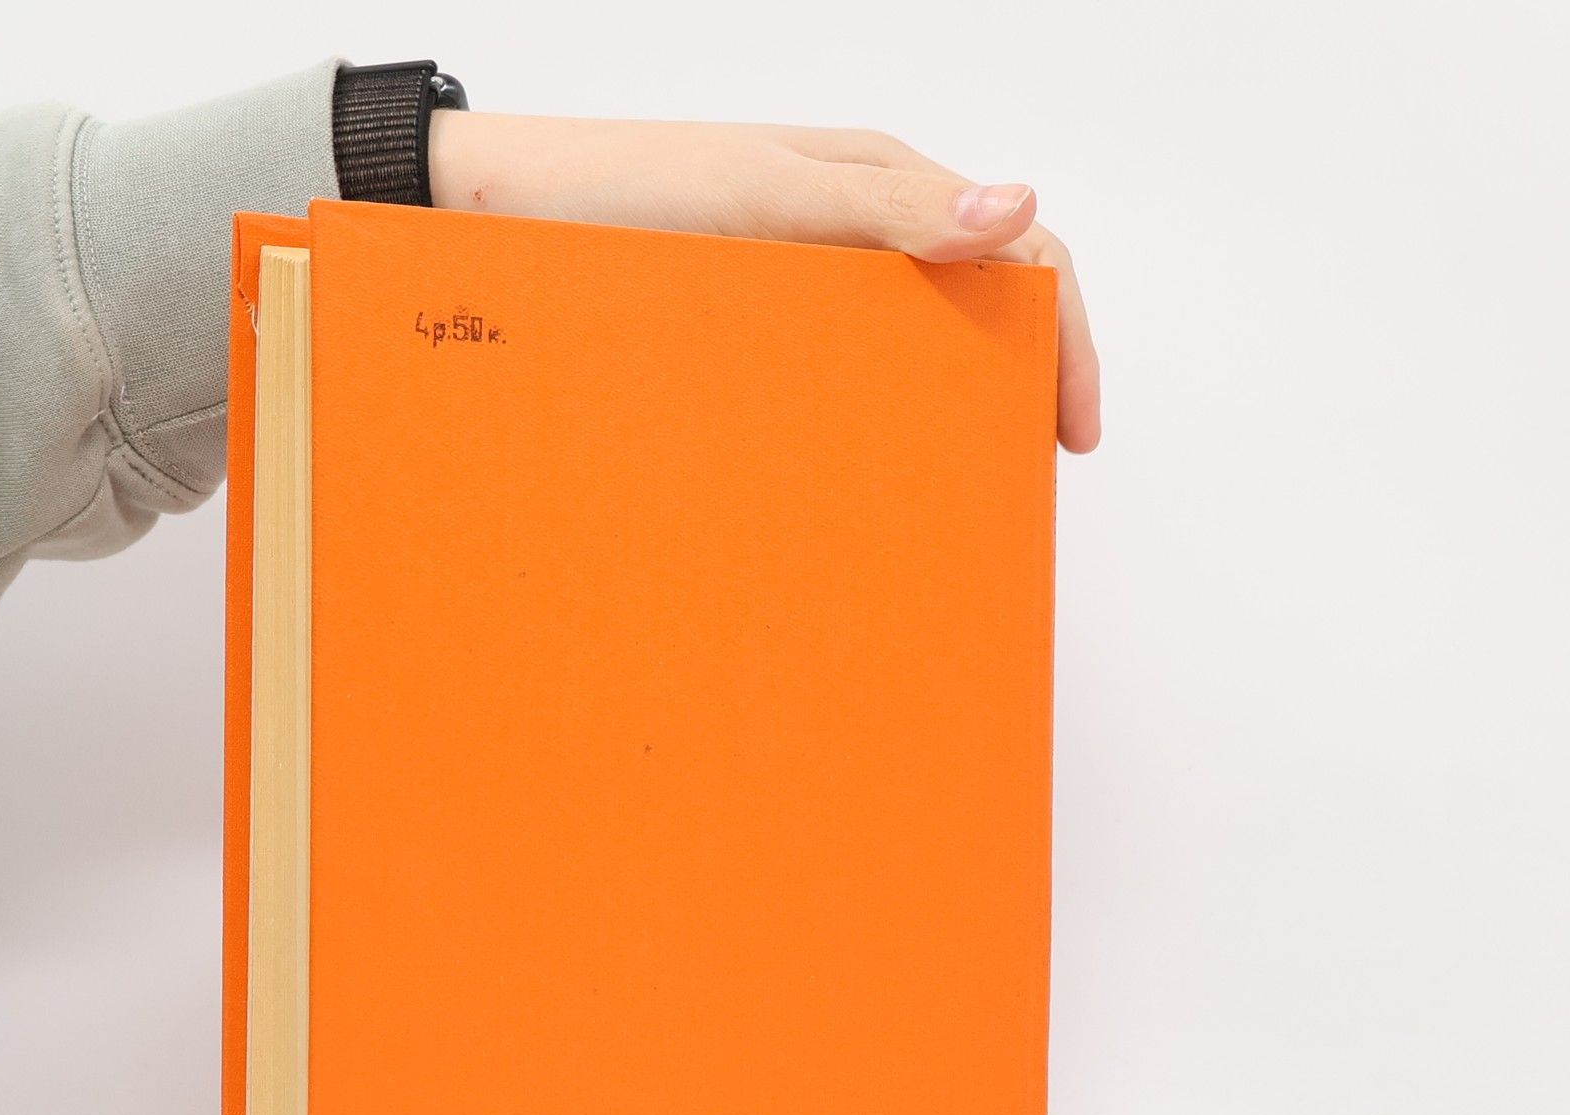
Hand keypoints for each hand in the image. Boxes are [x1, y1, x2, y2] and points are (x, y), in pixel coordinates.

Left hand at [430, 114, 1098, 453]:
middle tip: (1021, 472)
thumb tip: (1019, 212)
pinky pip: (845, 367)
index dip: (1062, 338)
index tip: (1070, 434)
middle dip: (1017, 376)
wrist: (499, 219)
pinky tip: (872, 461)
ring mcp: (810, 276)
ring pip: (915, 341)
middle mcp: (857, 225)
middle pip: (977, 300)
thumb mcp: (767, 197)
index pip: (1020, 248)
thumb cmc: (628, 189)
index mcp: (883, 179)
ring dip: (949, 403)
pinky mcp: (759, 321)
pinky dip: (879, 412)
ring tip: (955, 480)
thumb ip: (889, 210)